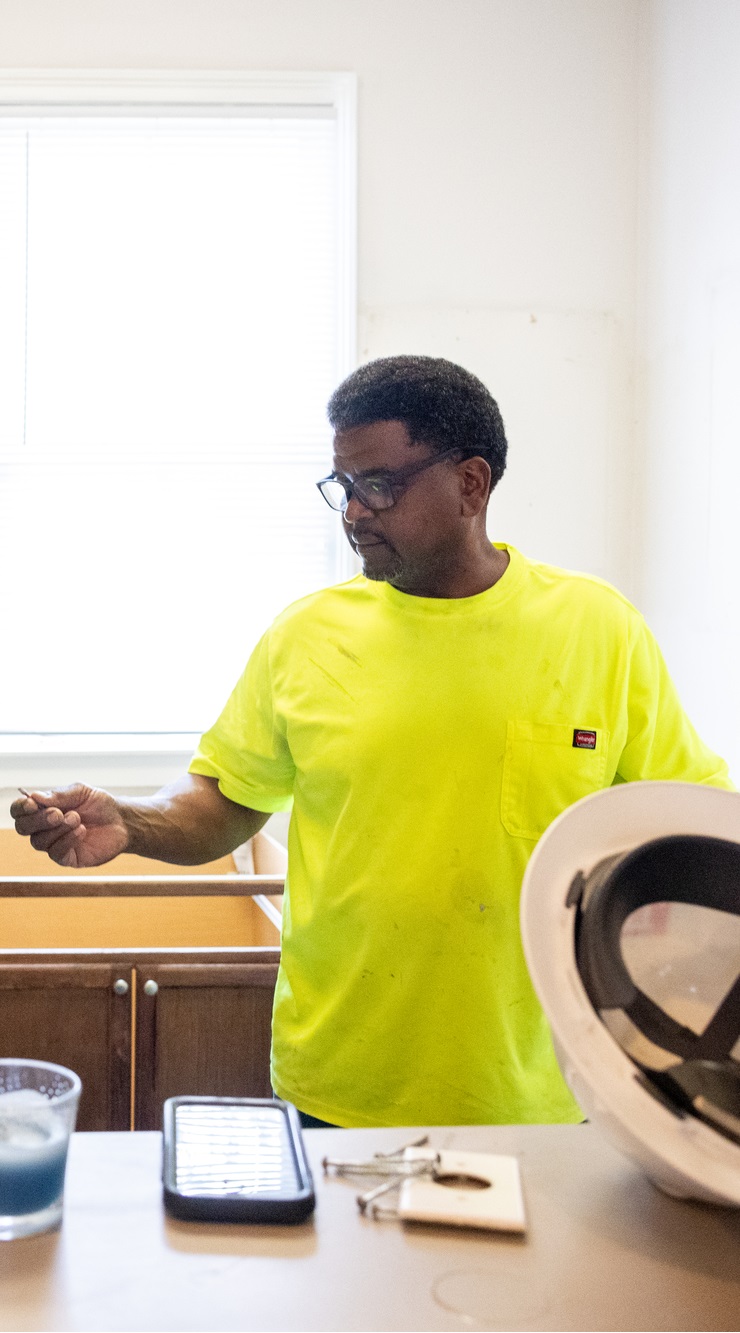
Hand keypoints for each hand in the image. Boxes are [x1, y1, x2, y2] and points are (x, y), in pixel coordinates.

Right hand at [10, 784, 129, 867]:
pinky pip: (56, 853)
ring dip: (58, 829)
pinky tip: (81, 831)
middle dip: (38, 820)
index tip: (32, 804)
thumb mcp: (81, 792)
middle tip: (58, 814)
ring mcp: (54, 844)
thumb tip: (34, 796)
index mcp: (43, 810)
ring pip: (39, 842)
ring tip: (77, 819)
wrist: (121, 820)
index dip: (21, 808)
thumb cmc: (99, 805)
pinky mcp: (67, 858)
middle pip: (23, 828)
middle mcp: (44, 828)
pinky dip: (67, 840)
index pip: (19, 811)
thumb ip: (59, 795)